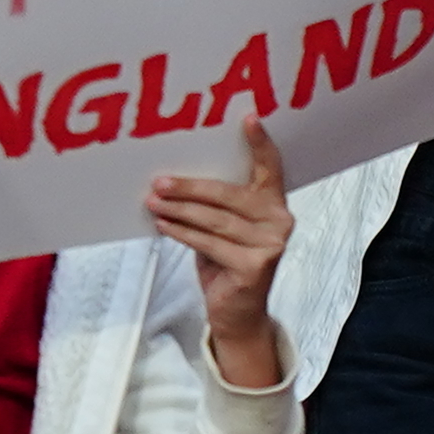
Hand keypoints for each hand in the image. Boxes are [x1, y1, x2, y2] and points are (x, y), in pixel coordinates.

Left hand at [144, 121, 296, 384]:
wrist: (238, 314)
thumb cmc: (227, 263)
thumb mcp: (226, 230)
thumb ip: (217, 205)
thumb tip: (174, 181)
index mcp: (274, 204)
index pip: (270, 167)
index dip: (260, 143)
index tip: (247, 118)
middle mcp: (280, 221)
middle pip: (229, 195)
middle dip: (190, 188)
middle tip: (159, 182)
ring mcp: (271, 245)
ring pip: (215, 220)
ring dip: (179, 210)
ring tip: (153, 202)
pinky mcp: (255, 266)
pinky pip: (209, 243)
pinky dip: (182, 234)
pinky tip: (163, 225)